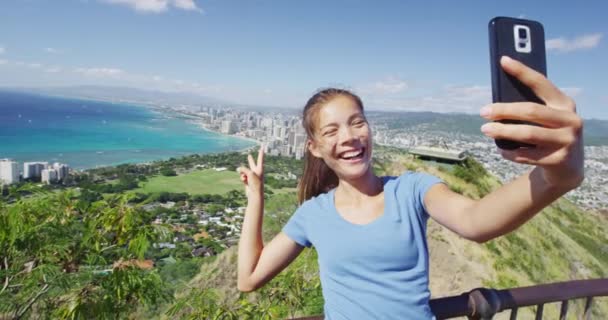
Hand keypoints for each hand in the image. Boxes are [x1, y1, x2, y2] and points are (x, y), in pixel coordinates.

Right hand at [237, 146, 264, 197]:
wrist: (255, 194)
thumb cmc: (255, 183)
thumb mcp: (249, 173)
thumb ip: (243, 169)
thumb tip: (238, 169)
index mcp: (260, 169)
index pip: (260, 159)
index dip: (261, 153)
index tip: (262, 147)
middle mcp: (256, 172)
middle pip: (252, 164)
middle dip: (250, 160)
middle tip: (249, 155)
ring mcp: (252, 177)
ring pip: (244, 171)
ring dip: (243, 174)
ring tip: (245, 178)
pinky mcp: (248, 181)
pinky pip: (242, 177)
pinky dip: (242, 178)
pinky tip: (244, 181)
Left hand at [479, 56, 583, 188]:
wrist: (568, 166)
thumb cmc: (549, 133)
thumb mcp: (547, 117)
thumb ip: (531, 106)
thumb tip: (497, 100)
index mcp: (565, 103)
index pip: (541, 83)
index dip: (522, 71)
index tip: (503, 60)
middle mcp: (571, 120)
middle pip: (531, 111)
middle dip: (504, 110)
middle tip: (483, 111)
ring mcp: (567, 141)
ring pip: (528, 133)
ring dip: (502, 131)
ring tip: (485, 129)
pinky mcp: (559, 160)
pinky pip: (526, 155)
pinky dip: (509, 151)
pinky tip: (500, 149)